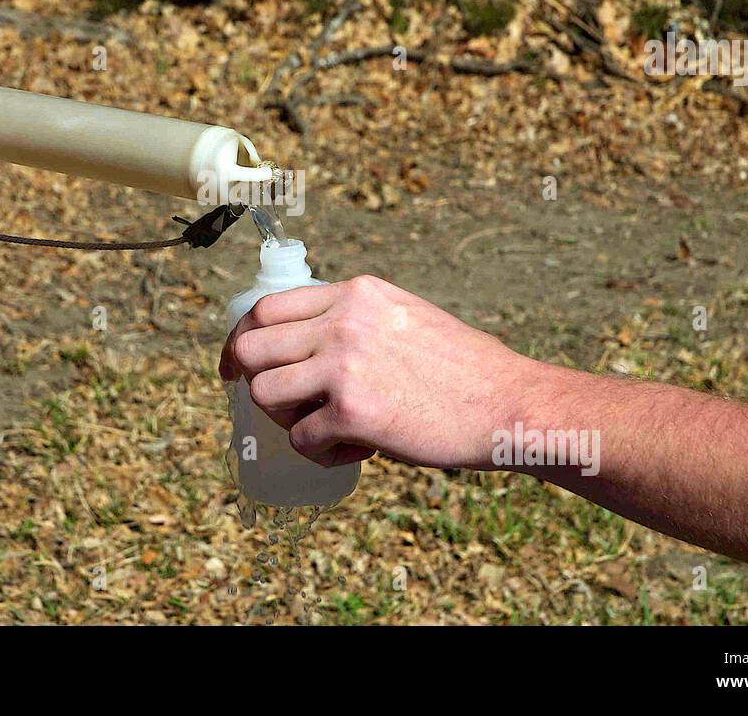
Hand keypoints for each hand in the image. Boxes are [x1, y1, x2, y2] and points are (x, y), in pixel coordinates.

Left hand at [219, 274, 542, 468]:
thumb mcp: (404, 317)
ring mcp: (344, 365)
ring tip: (324, 428)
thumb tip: (306, 342)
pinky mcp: (351, 412)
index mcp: (356, 294)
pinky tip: (357, 452)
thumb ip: (356, 319)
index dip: (244, 339)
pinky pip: (301, 439)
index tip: (240, 363)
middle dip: (252, 379)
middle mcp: (343, 321)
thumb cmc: (463, 370)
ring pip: (264, 392)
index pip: (268, 308)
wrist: (507, 403)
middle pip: (251, 347)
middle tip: (275, 405)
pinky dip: (322, 453)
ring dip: (286, 418)